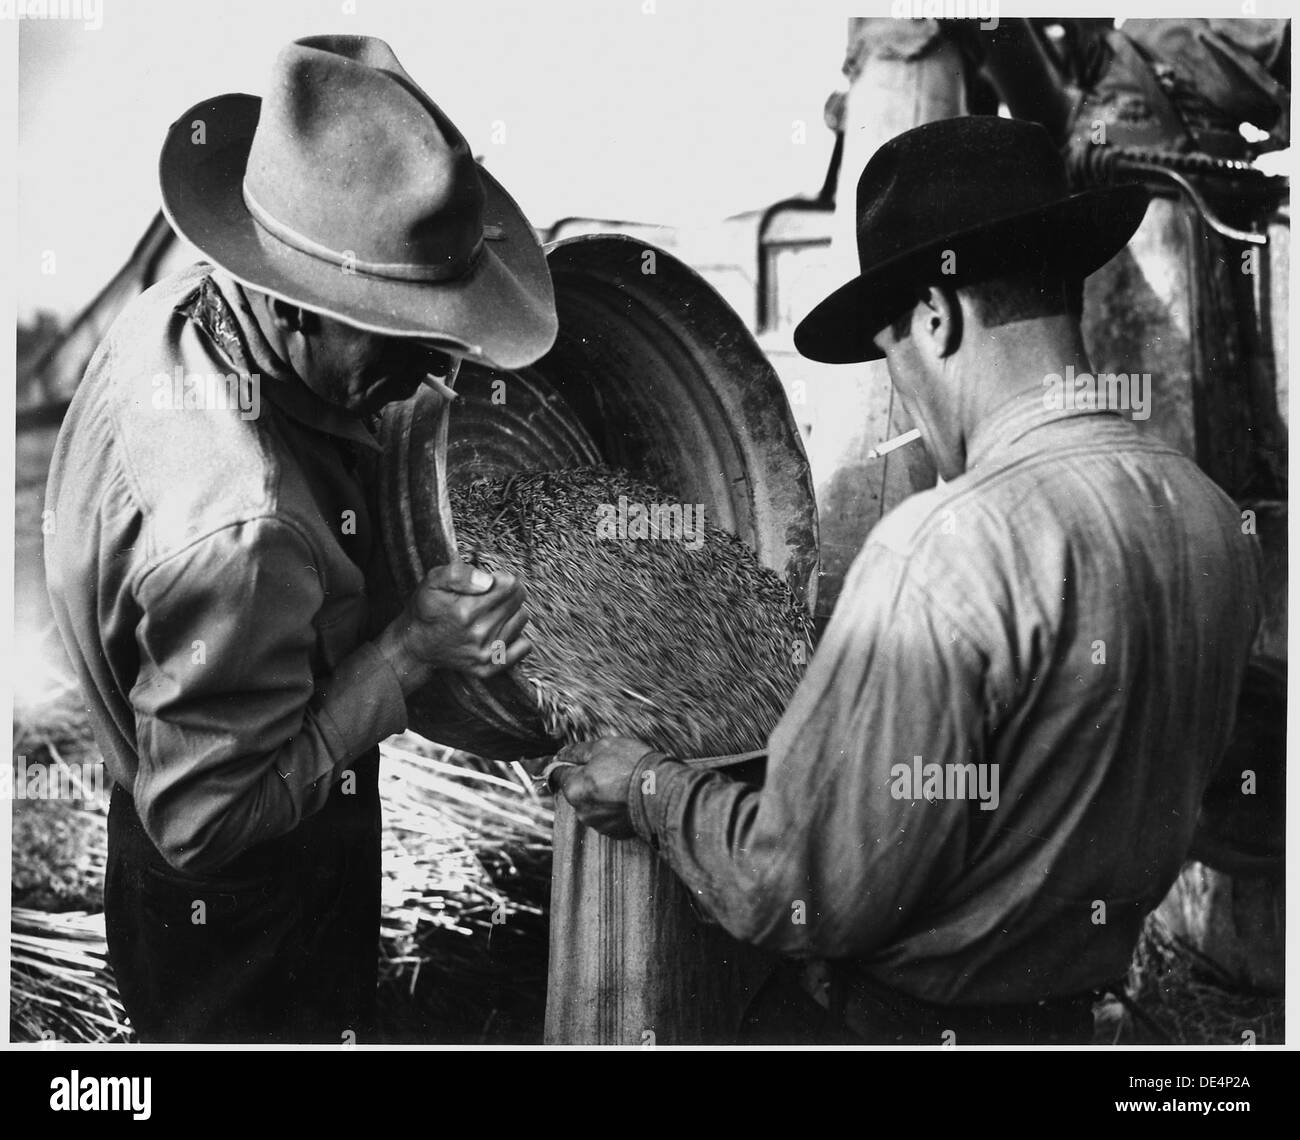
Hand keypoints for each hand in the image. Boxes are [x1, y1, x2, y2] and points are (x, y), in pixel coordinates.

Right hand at [376, 560, 531, 692]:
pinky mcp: (490, 667)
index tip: (489, 581)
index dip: (501, 578)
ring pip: (522, 619)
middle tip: (489, 595)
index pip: (510, 585)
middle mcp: (479, 633)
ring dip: (511, 612)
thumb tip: (488, 580)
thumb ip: (459, 574)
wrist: (415, 645)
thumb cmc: (426, 610)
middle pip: (518, 600)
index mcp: (466, 611)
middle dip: (507, 592)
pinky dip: (516, 637)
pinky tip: (499, 630)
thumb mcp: (433, 581)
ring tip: (490, 612)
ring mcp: (485, 653)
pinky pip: (523, 647)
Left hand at [553, 738, 656, 839]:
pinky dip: (613, 808)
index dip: (564, 764)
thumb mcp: (604, 746)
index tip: (573, 759)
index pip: (557, 775)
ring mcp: (598, 824)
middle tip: (608, 767)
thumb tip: (563, 753)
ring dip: (600, 795)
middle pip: (576, 791)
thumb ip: (578, 751)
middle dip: (586, 780)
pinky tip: (627, 797)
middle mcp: (581, 810)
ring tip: (622, 783)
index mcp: (574, 788)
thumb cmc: (633, 766)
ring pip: (592, 804)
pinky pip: (607, 816)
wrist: (662, 792)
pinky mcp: (614, 832)